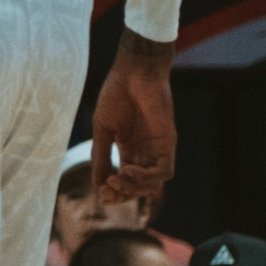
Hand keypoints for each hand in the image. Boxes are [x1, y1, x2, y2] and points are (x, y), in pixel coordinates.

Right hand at [83, 49, 178, 206]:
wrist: (133, 72)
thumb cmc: (116, 94)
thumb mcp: (102, 130)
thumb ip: (100, 156)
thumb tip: (97, 185)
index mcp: (129, 149)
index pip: (125, 181)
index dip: (115, 192)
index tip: (101, 191)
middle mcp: (145, 152)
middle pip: (139, 187)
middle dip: (124, 193)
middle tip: (108, 187)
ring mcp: (157, 148)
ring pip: (153, 184)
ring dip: (134, 188)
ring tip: (117, 177)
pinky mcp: (168, 143)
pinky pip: (165, 171)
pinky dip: (147, 177)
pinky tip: (128, 169)